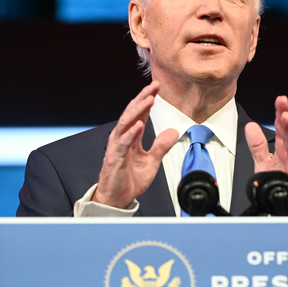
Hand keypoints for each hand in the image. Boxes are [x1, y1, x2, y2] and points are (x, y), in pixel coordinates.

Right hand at [93, 82, 178, 208]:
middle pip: (131, 113)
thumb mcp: (152, 162)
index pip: (139, 114)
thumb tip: (173, 132)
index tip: (156, 88)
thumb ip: (161, 146)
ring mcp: (117, 147)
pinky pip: (123, 143)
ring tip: (148, 100)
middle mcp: (122, 138)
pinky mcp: (114, 159)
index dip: (147, 100)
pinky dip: (131, 133)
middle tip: (153, 87)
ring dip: (137, 111)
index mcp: (131, 138)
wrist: (117, 199)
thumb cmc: (129, 180)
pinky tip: (139, 125)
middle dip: (142, 99)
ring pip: (125, 124)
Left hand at [245, 96, 287, 215]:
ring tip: (285, 116)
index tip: (279, 99)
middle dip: (286, 115)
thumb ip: (257, 145)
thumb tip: (250, 126)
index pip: (282, 127)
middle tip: (283, 101)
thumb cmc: (281, 183)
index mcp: (283, 148)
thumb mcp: (264, 163)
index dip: (280, 112)